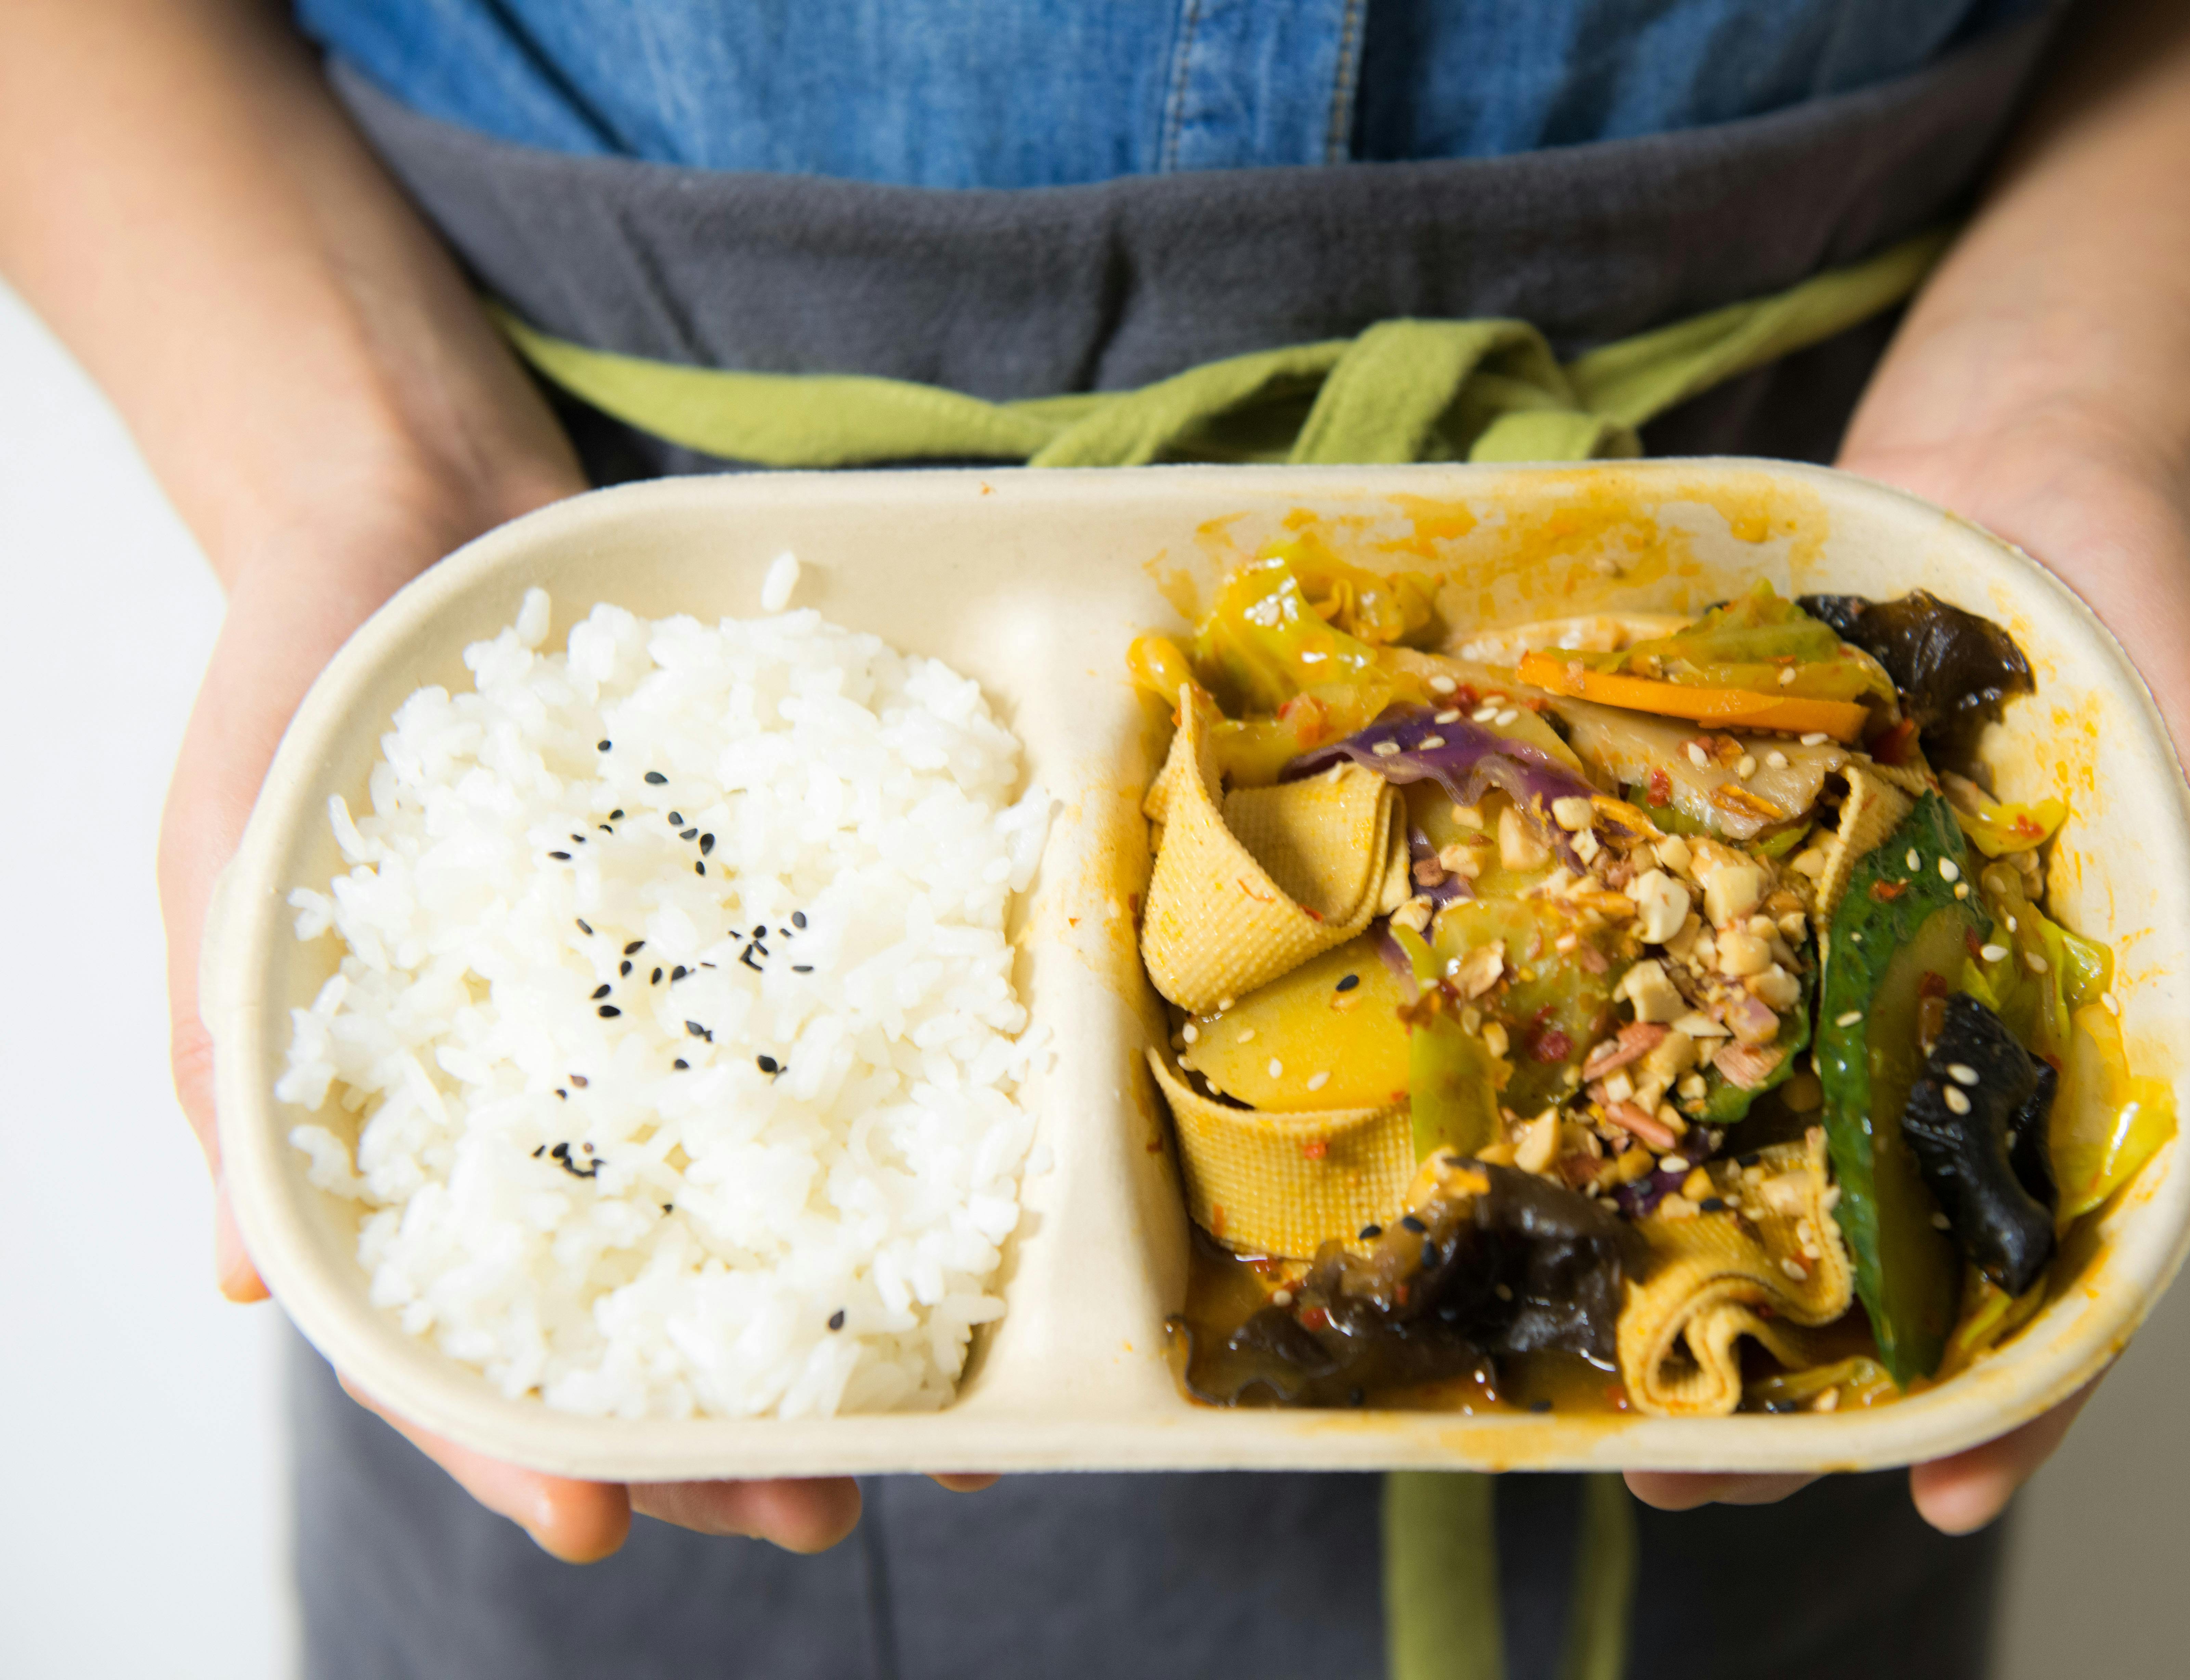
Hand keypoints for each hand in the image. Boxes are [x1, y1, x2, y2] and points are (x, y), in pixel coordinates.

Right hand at [154, 459, 973, 1561]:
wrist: (417, 505)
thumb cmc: (296, 696)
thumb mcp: (230, 875)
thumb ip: (229, 1070)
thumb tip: (247, 1286)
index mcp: (409, 1122)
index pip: (448, 1328)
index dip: (512, 1435)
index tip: (600, 1526)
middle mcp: (555, 1095)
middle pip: (635, 1303)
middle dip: (720, 1426)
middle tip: (826, 1507)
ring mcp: (661, 1021)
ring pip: (752, 1207)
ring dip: (837, 1318)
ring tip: (932, 1414)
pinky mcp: (746, 929)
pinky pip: (827, 1043)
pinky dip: (892, 1123)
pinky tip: (968, 1195)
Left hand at [1629, 416, 2189, 1533]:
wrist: (2006, 481)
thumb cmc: (2128, 631)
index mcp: (2070, 1055)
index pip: (2051, 1272)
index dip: (2008, 1399)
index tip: (1938, 1499)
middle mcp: (1938, 1046)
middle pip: (1867, 1263)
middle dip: (1779, 1383)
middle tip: (1669, 1475)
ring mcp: (1829, 984)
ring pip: (1748, 1173)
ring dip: (1670, 1283)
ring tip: (1580, 1382)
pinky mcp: (1739, 906)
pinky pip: (1667, 1018)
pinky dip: (1612, 1102)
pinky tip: (1541, 1175)